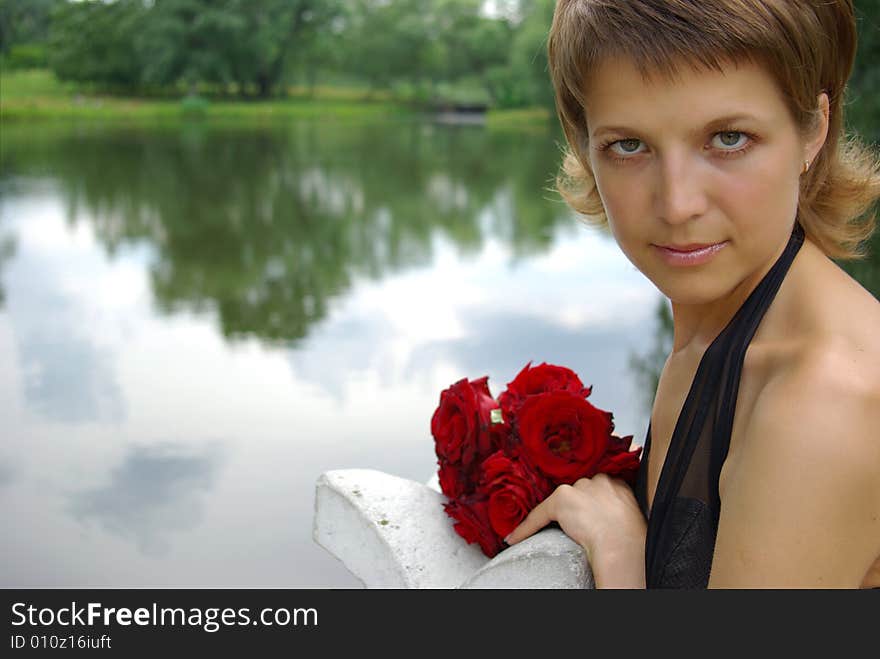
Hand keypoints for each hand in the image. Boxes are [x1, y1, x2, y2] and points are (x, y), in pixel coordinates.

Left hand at [504, 474, 646, 586]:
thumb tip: (610, 523)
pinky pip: (538, 515)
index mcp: (617, 484)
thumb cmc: (632, 538)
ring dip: (558, 516)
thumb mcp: (630, 518)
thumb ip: (618, 511)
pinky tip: (515, 538)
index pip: (597, 487)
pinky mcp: (561, 500)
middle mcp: (596, 480)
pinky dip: (526, 528)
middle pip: (578, 491)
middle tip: (580, 524)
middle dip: (576, 506)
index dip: (590, 500)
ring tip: (558, 530)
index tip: (588, 512)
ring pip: (559, 503)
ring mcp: (578, 489)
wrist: (622, 543)